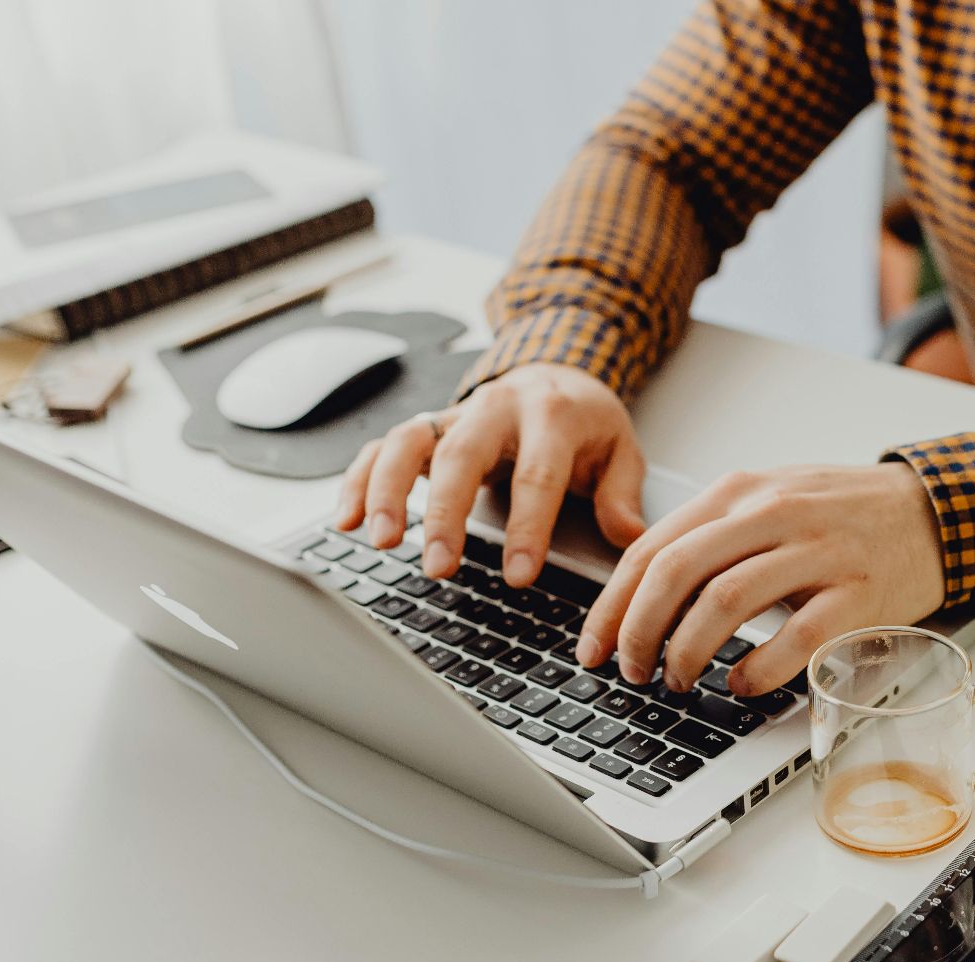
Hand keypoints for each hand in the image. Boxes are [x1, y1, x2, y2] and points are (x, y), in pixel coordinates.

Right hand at [335, 364, 647, 582]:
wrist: (558, 372)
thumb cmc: (587, 422)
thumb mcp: (621, 450)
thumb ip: (621, 494)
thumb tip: (628, 538)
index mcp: (551, 414)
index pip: (537, 474)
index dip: (527, 526)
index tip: (519, 576)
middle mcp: (495, 408)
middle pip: (462, 455)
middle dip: (447, 513)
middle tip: (439, 566)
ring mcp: (454, 415)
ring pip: (408, 440)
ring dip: (389, 491)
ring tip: (383, 542)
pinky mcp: (426, 427)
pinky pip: (382, 446)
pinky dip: (359, 480)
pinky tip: (346, 521)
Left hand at [577, 463, 947, 696]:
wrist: (933, 510)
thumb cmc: (842, 516)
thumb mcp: (768, 502)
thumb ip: (710, 536)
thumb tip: (640, 594)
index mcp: (740, 493)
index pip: (651, 548)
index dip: (612, 605)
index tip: (594, 647)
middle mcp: (773, 514)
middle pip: (676, 573)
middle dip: (639, 631)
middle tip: (632, 671)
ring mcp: (817, 551)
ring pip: (725, 602)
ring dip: (687, 652)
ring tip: (679, 680)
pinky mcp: (857, 592)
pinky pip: (795, 638)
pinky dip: (758, 670)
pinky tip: (742, 685)